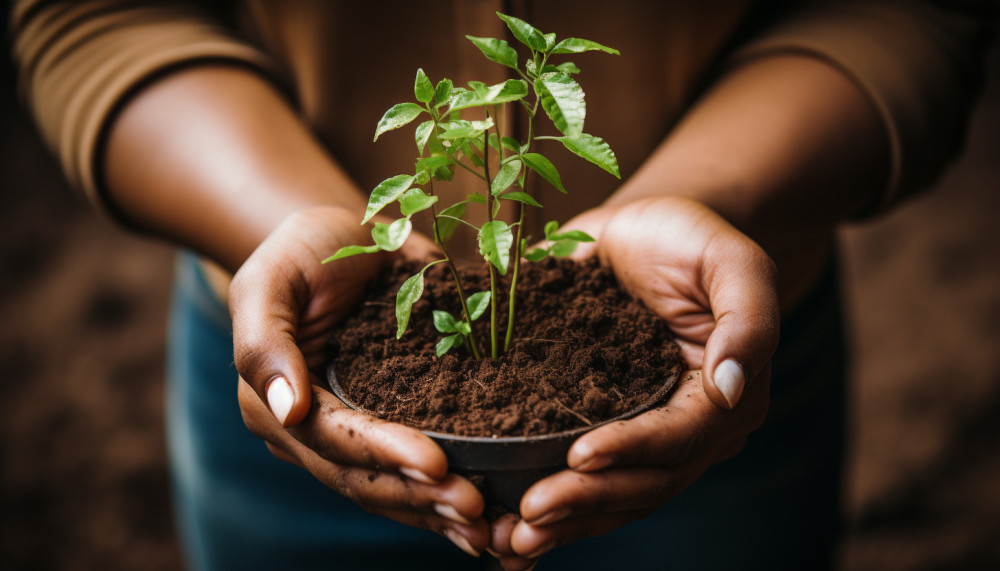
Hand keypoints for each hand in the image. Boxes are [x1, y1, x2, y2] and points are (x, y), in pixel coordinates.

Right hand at [230, 206, 489, 556]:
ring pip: (388, 488)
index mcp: (276, 405)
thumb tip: (287, 410)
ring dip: (435, 511)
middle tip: (476, 510)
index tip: (437, 465)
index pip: (334, 440)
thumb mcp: (270, 282)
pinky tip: (485, 517)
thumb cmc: (301, 252)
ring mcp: (346, 435)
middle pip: (363, 478)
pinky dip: (441, 496)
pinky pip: (409, 472)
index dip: (385, 455)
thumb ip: (265, 344)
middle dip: (420, 498)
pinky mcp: (382, 426)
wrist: (338, 239)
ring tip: (488, 528)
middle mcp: (309, 432)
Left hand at [488, 197, 778, 567]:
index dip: (632, 451)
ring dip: (564, 522)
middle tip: (527, 519)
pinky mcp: (605, 427)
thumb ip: (746, 320)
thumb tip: (731, 387)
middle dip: (585, 502)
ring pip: (612, 496)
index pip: (679, 439)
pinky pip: (585, 478)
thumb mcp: (732, 261)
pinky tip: (508, 527)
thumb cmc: (692, 238)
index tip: (578, 455)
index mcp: (725, 398)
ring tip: (509, 541)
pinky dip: (554, 507)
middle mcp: (689, 430)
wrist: (648, 230)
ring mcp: (645, 433)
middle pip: (643, 484)